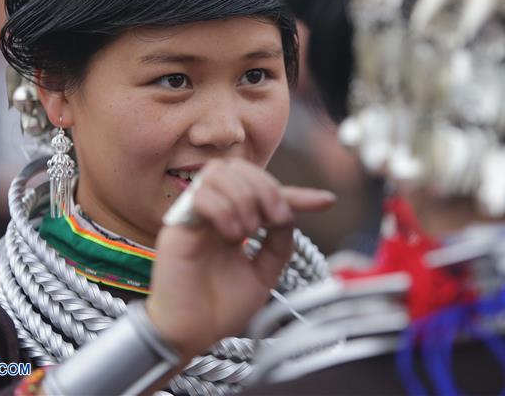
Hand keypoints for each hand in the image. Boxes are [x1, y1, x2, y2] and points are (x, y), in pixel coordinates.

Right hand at [145, 159, 334, 359]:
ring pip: (219, 173)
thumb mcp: (263, 275)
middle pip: (239, 169)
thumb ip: (278, 245)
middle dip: (266, 188)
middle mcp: (215, 213)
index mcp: (235, 222)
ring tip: (250, 229)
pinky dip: (222, 208)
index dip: (297, 194)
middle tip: (276, 218)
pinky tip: (232, 235)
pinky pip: (199, 195)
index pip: (264, 193)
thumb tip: (288, 216)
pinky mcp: (178, 226)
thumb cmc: (220, 309)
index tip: (326, 202)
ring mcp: (196, 217)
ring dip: (244, 195)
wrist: (190, 335)